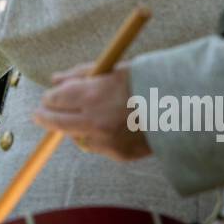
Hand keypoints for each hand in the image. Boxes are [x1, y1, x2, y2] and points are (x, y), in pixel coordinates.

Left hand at [32, 66, 150, 159]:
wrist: (183, 110)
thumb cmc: (146, 82)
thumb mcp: (112, 69)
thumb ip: (80, 74)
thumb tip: (55, 79)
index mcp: (93, 94)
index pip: (55, 98)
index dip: (49, 98)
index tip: (47, 97)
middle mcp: (95, 120)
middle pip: (56, 122)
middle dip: (45, 116)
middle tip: (39, 114)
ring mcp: (106, 140)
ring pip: (76, 137)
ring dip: (75, 128)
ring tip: (86, 117)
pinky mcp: (117, 154)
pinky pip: (97, 146)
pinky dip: (97, 137)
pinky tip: (110, 127)